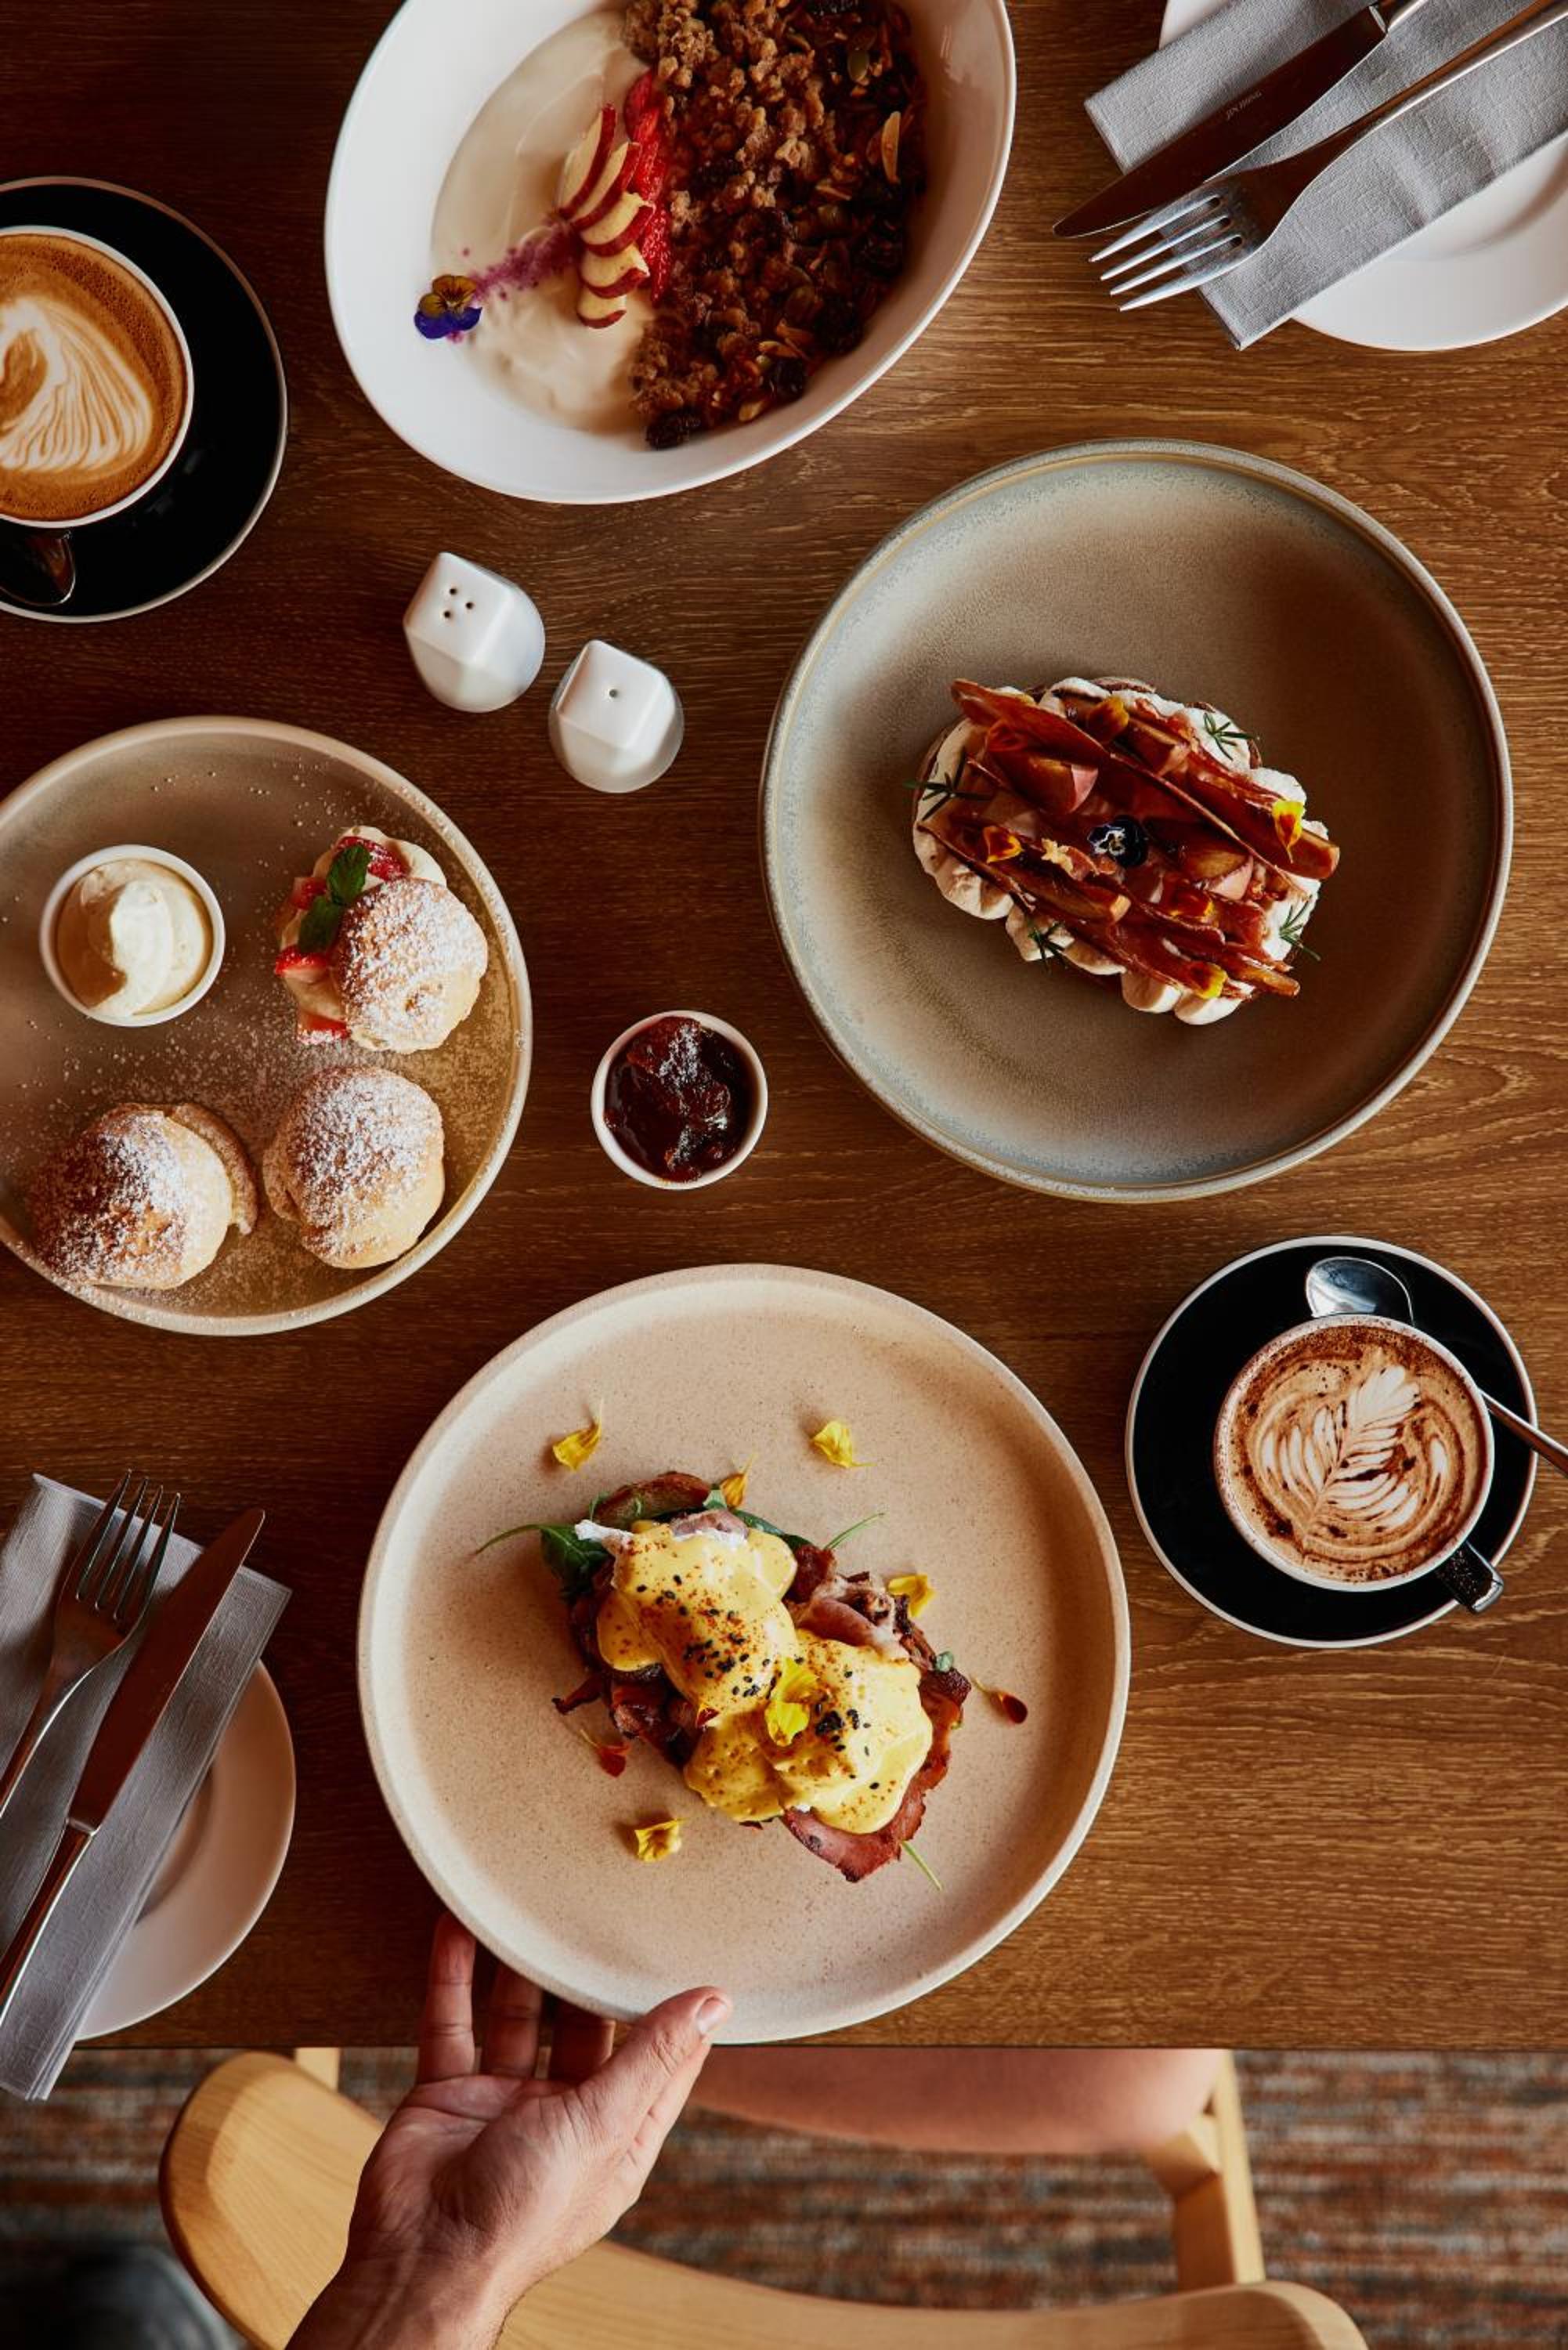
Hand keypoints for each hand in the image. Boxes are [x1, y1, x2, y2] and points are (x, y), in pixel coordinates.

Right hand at [289, 1915, 729, 2349]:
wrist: (420, 2258)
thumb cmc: (520, 2216)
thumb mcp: (602, 2126)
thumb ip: (652, 2057)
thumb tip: (714, 2003)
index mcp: (614, 2137)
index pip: (658, 2061)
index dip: (675, 2010)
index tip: (688, 1950)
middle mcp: (563, 2117)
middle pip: (585, 2029)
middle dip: (588, 1977)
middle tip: (599, 1908)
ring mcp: (504, 2103)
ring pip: (519, 2017)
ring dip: (520, 1967)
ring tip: (528, 1906)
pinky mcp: (450, 2094)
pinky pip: (453, 2023)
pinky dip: (454, 1976)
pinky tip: (458, 1927)